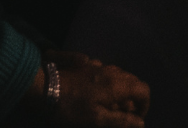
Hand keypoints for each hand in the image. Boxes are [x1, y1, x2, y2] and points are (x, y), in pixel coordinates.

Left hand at [29, 50, 149, 127]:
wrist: (43, 87)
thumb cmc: (71, 107)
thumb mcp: (97, 120)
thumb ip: (121, 121)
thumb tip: (141, 123)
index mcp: (117, 84)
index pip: (144, 90)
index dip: (144, 106)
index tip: (135, 120)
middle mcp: (111, 71)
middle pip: (133, 82)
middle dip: (133, 100)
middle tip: (120, 116)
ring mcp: (98, 66)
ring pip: (119, 76)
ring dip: (120, 92)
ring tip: (108, 107)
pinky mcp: (86, 65)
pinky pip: (106, 72)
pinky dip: (108, 84)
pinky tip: (95, 94)